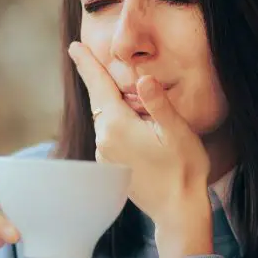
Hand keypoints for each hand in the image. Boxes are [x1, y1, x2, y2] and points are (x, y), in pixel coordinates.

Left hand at [69, 42, 212, 257]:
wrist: (179, 210)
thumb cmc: (184, 169)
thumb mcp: (177, 131)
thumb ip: (158, 102)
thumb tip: (143, 78)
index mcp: (118, 126)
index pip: (99, 86)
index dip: (87, 63)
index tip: (74, 46)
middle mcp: (104, 140)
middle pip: (101, 101)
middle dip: (101, 82)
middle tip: (94, 59)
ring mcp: (106, 156)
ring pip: (107, 120)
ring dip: (116, 107)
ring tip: (134, 103)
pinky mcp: (112, 167)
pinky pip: (111, 136)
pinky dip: (119, 125)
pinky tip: (138, 129)